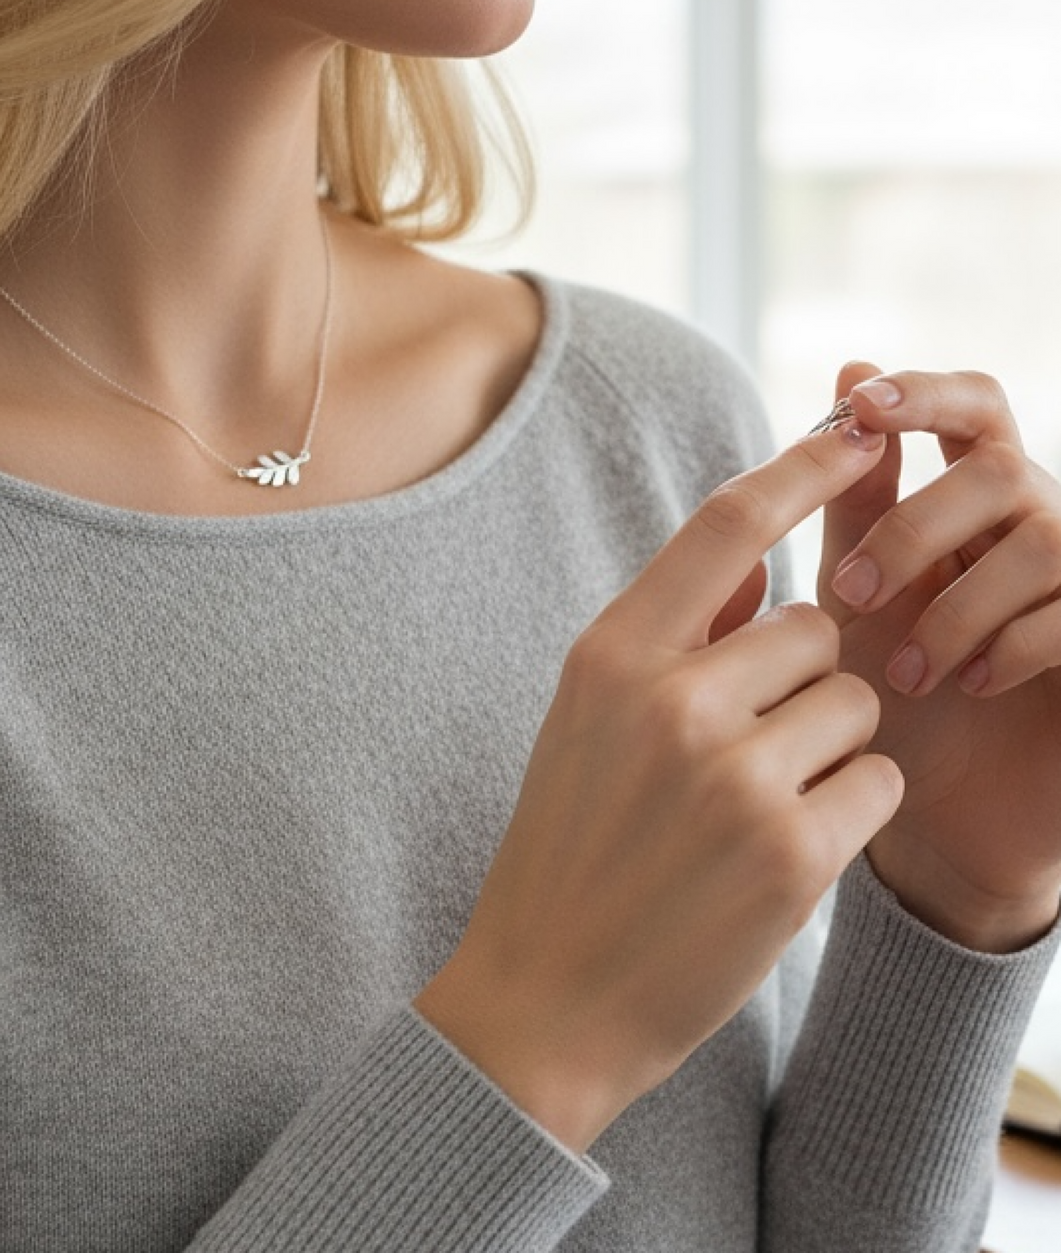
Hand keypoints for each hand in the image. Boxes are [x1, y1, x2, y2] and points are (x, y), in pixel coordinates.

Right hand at [415, 423, 902, 1154]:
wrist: (547, 995)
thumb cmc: (568, 849)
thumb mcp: (586, 721)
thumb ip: (671, 636)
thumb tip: (754, 560)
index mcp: (610, 655)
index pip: (725, 526)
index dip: (799, 466)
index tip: (853, 430)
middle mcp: (671, 698)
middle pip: (814, 627)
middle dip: (804, 680)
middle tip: (746, 753)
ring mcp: (734, 774)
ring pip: (854, 703)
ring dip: (829, 747)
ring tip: (756, 809)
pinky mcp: (793, 852)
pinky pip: (878, 780)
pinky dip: (851, 810)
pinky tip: (783, 854)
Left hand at [820, 363, 1060, 951]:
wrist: (935, 817)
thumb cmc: (884, 694)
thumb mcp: (858, 592)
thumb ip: (854, 498)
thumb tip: (847, 369)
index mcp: (969, 505)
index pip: (972, 407)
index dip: (924, 392)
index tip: (858, 406)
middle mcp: (1034, 530)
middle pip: (999, 468)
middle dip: (916, 526)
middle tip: (850, 594)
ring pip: (1043, 537)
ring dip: (959, 603)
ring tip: (901, 671)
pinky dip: (1015, 642)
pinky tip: (968, 685)